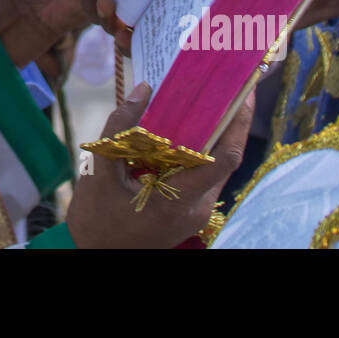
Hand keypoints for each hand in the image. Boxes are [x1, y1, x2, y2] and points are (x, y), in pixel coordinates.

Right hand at [66, 84, 252, 247]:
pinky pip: (201, 173)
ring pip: (214, 165)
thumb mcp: (100, 169)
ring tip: (209, 96)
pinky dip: (198, 147)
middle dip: (229, 118)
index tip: (242, 89)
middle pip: (224, 157)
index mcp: (179, 200)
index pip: (225, 158)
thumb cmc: (96, 218)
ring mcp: (195, 211)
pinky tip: (187, 126)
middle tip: (226, 82)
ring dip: (214, 132)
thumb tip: (144, 88)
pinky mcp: (189, 210)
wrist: (95, 256)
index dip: (238, 121)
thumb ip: (121, 125)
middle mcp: (197, 207)